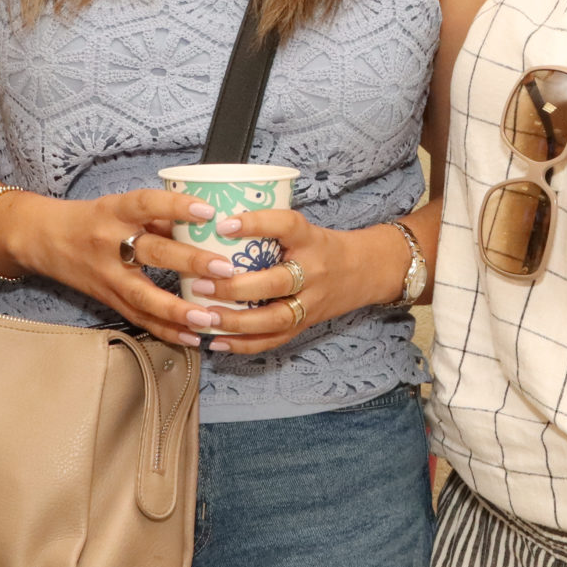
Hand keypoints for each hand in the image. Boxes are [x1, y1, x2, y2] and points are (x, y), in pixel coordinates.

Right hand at [5, 188, 231, 346]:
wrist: (44, 239)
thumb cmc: (92, 219)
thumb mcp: (121, 207)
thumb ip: (160, 217)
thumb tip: (206, 227)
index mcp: (115, 211)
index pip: (146, 204)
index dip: (176, 206)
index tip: (208, 211)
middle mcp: (109, 242)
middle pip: (151, 252)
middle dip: (190, 262)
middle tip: (224, 269)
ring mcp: (107, 275)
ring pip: (143, 296)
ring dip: (178, 310)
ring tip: (209, 318)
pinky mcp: (107, 299)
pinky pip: (139, 317)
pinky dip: (166, 330)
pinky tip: (193, 337)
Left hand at [185, 209, 400, 357]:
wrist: (364, 271)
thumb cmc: (321, 246)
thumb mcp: (302, 229)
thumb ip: (266, 230)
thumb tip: (208, 223)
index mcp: (310, 239)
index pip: (286, 226)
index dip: (256, 224)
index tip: (222, 225)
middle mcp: (314, 272)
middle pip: (278, 282)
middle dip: (236, 286)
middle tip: (201, 282)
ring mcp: (311, 302)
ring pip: (275, 318)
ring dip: (237, 321)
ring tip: (206, 316)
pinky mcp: (305, 325)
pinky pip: (274, 339)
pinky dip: (243, 344)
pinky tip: (216, 341)